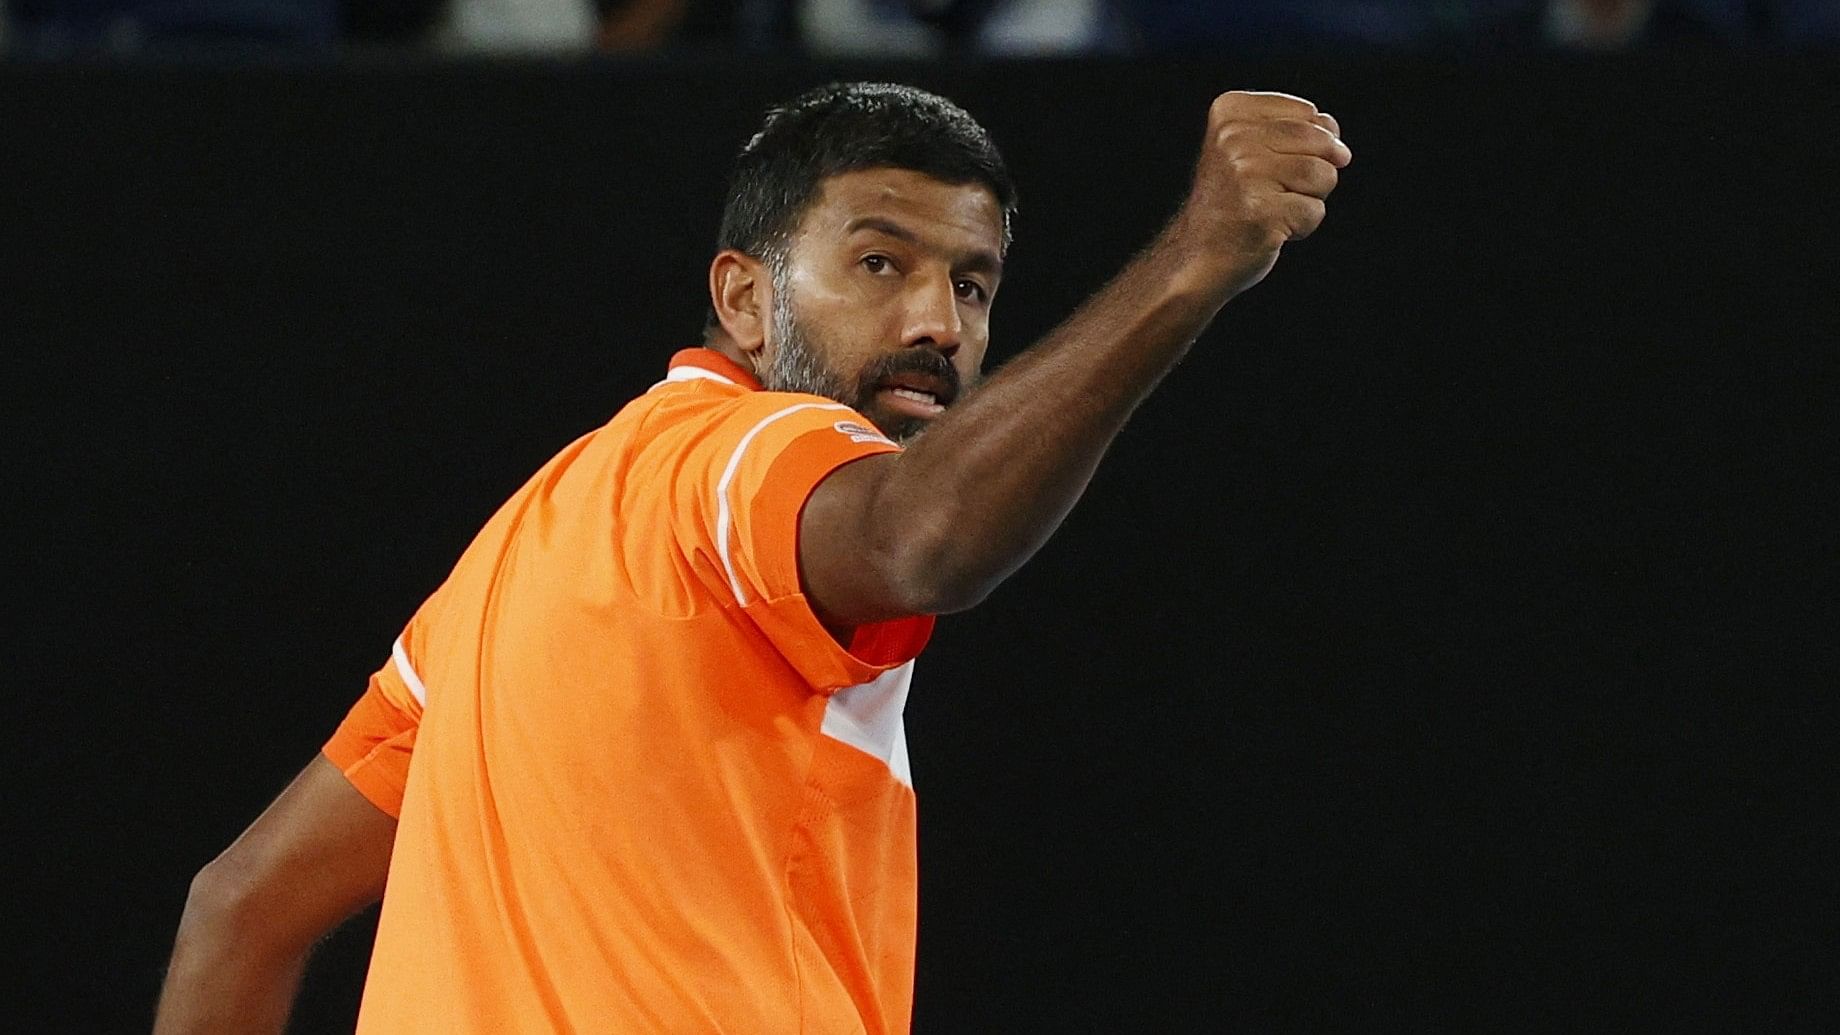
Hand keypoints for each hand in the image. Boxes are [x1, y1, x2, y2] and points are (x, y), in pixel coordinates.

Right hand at [1169, 91, 1351, 298]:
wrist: (1196, 256)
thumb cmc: (1231, 203)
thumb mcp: (1251, 148)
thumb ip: (1297, 130)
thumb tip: (1341, 149)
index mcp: (1230, 112)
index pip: (1309, 113)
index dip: (1307, 144)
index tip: (1272, 165)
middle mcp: (1233, 138)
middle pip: (1322, 142)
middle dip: (1314, 172)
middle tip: (1274, 192)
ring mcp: (1245, 174)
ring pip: (1324, 175)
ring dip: (1309, 200)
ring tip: (1273, 209)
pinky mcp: (1260, 211)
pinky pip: (1314, 211)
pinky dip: (1302, 227)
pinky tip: (1271, 229)